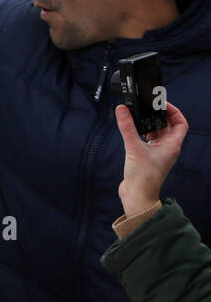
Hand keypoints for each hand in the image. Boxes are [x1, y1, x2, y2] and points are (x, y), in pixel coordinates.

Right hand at [115, 101, 187, 216]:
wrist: (137, 196)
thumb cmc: (143, 177)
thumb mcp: (134, 148)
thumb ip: (128, 128)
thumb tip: (122, 110)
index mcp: (172, 145)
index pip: (180, 123)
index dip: (174, 112)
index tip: (162, 104)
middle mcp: (167, 148)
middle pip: (168, 127)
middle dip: (158, 117)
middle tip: (147, 108)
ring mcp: (157, 153)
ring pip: (157, 134)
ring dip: (149, 125)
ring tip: (139, 118)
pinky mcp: (147, 157)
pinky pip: (147, 141)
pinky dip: (141, 134)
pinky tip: (133, 132)